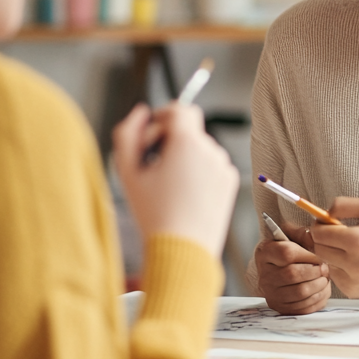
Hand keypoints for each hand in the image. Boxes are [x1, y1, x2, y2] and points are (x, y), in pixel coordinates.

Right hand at [112, 103, 238, 256]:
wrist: (182, 249)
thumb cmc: (154, 213)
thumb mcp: (128, 171)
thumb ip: (127, 132)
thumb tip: (141, 111)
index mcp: (187, 142)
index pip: (181, 109)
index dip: (163, 115)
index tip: (152, 131)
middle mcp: (211, 149)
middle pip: (188, 130)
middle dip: (170, 140)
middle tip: (152, 166)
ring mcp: (223, 166)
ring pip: (200, 149)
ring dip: (184, 158)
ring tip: (168, 186)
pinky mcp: (230, 181)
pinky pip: (211, 166)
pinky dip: (198, 172)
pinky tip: (185, 194)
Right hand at [254, 224, 330, 313]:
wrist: (279, 270)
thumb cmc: (290, 252)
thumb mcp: (294, 237)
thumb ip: (304, 234)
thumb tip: (320, 234)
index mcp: (265, 252)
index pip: (287, 253)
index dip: (308, 255)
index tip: (318, 256)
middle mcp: (265, 275)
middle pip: (293, 274)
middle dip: (315, 271)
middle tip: (324, 268)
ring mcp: (271, 293)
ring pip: (300, 292)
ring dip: (319, 285)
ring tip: (324, 278)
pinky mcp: (281, 308)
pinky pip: (303, 307)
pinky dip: (318, 298)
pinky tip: (321, 289)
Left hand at [311, 197, 358, 309]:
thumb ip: (346, 205)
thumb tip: (323, 212)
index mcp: (358, 241)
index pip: (318, 233)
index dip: (321, 224)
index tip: (330, 221)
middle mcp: (353, 264)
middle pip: (318, 248)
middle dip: (325, 238)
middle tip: (342, 233)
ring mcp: (352, 281)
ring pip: (325, 262)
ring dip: (333, 253)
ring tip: (354, 248)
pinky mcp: (352, 291)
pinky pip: (335, 274)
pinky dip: (341, 266)